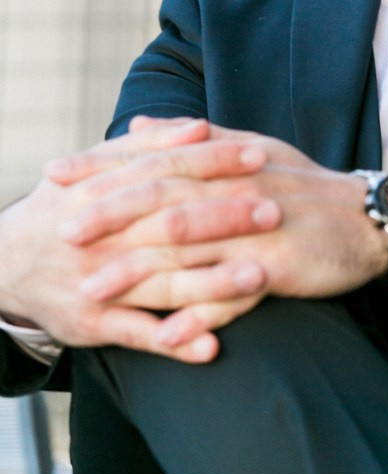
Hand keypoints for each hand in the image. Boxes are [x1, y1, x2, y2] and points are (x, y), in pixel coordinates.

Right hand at [0, 118, 277, 361]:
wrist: (3, 263)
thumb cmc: (66, 206)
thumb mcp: (95, 167)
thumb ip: (149, 146)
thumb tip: (200, 126)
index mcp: (103, 191)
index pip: (168, 171)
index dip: (214, 162)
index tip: (261, 156)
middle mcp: (103, 236)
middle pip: (172, 226)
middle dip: (226, 219)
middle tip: (276, 212)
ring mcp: (99, 282)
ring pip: (161, 283)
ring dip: (212, 283)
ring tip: (261, 277)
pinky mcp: (93, 323)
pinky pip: (138, 336)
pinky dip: (175, 341)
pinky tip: (211, 347)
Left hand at [56, 122, 387, 348]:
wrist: (373, 219)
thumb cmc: (309, 188)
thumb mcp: (255, 150)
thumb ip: (195, 140)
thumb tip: (138, 124)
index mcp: (228, 160)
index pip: (156, 159)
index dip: (105, 168)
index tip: (58, 176)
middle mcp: (239, 189)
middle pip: (165, 201)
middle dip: (110, 218)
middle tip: (65, 235)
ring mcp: (261, 229)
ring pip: (191, 251)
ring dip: (139, 274)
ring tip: (95, 292)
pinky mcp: (283, 266)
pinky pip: (235, 294)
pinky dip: (204, 315)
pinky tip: (170, 335)